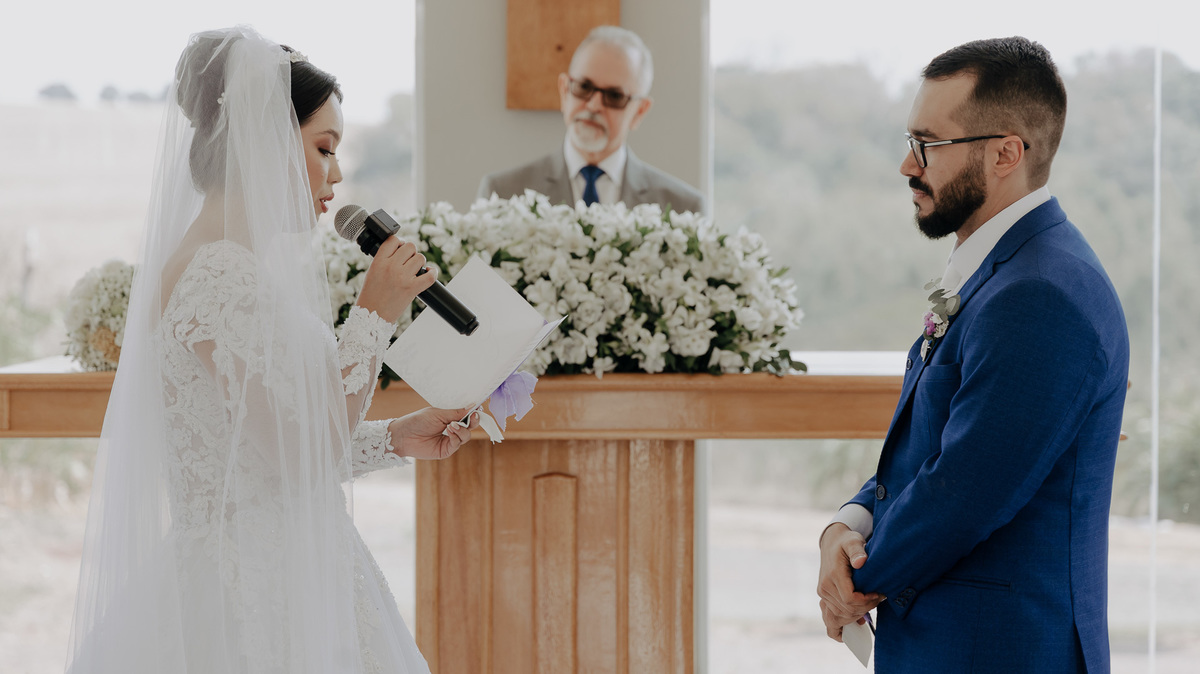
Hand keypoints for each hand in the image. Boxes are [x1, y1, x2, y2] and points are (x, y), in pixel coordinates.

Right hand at [355, 236, 436, 322]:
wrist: (372, 316)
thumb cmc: (371, 295)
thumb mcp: (372, 272)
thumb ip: (384, 260)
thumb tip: (401, 250)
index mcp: (379, 261)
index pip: (393, 240)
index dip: (400, 243)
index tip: (401, 249)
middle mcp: (391, 267)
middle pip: (410, 247)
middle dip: (411, 253)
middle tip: (408, 262)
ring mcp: (402, 278)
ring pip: (420, 258)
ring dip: (420, 263)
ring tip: (415, 271)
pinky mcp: (412, 289)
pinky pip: (430, 276)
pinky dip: (433, 273)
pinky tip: (429, 273)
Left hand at [388, 407, 479, 459]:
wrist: (404, 435)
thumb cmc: (418, 421)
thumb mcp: (438, 413)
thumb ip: (456, 412)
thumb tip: (474, 406)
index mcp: (450, 417)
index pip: (467, 415)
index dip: (474, 413)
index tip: (478, 408)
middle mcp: (452, 429)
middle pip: (470, 427)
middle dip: (474, 421)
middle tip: (473, 416)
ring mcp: (450, 440)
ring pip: (466, 436)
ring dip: (462, 429)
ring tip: (451, 425)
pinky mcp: (446, 450)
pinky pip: (457, 444)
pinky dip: (456, 437)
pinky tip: (449, 430)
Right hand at [817, 523, 884, 641]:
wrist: (832, 542)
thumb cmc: (846, 541)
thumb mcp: (854, 541)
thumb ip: (857, 550)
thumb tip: (860, 562)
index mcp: (833, 574)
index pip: (850, 600)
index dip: (866, 602)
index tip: (878, 595)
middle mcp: (825, 586)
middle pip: (846, 610)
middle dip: (865, 609)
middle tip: (878, 600)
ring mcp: (823, 592)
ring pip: (840, 615)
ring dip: (857, 615)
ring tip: (870, 606)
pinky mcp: (823, 596)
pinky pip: (830, 616)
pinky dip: (840, 624)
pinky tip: (851, 628)